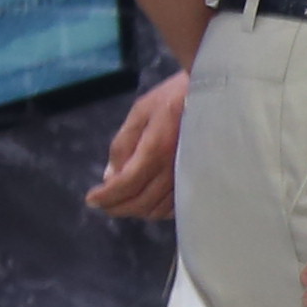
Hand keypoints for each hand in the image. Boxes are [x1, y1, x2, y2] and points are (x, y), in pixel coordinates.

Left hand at [80, 71, 187, 219]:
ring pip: (158, 209)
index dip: (106, 197)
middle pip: (140, 202)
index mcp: (155, 150)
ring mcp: (189, 178)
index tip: (91, 199)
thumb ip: (123, 143)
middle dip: (116, 207)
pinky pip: (175, 207)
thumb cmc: (174, 98)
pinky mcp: (199, 181)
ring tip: (122, 203)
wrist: (215, 95)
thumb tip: (109, 176)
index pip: (126, 185)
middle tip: (102, 205)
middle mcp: (173, 170)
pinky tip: (147, 202)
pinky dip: (156, 210)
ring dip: (135, 211)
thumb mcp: (141, 111)